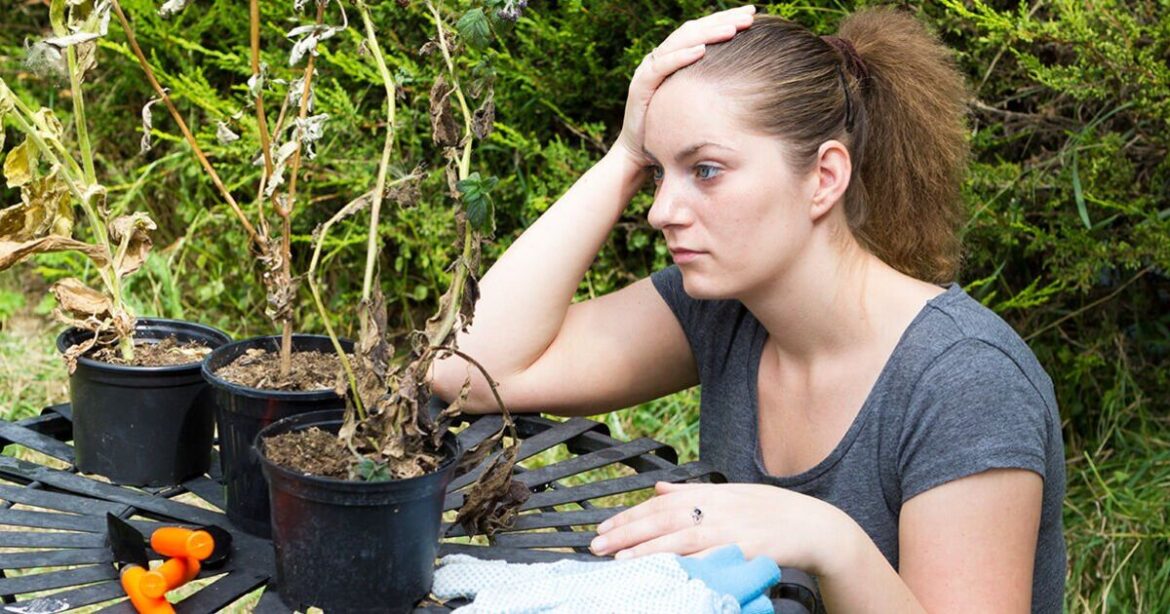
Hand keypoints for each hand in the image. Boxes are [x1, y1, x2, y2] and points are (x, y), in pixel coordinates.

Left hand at [590, 481, 857, 575]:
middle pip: (662, 520)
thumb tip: (657, 489)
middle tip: (597, 546)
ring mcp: (730, 530)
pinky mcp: (744, 551)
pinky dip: (684, 566)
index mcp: (710, 494)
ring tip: (618, 560)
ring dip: (646, 550)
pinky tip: (664, 572)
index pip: (659, 504)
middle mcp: (716, 509)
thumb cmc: (770, 511)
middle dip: (627, 533)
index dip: (629, 516)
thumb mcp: (730, 493)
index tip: (603, 528)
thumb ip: (691, 491)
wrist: (814, 526)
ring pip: (679, 540)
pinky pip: (708, 561)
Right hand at [612, 5, 756, 166]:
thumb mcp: (698, 102)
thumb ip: (712, 85)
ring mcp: (649, 70)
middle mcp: (661, 59)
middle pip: (693, 31)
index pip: (702, 31)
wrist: (639, 153)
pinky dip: (681, 56)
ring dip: (707, 34)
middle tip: (749, 16)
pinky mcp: (640, 87)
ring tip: (732, 29)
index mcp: (675, 59)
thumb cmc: (672, 130)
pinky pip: (661, 66)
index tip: (752, 14)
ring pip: (679, 42)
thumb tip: (749, 77)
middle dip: (722, 21)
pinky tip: (701, 51)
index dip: (725, 20)